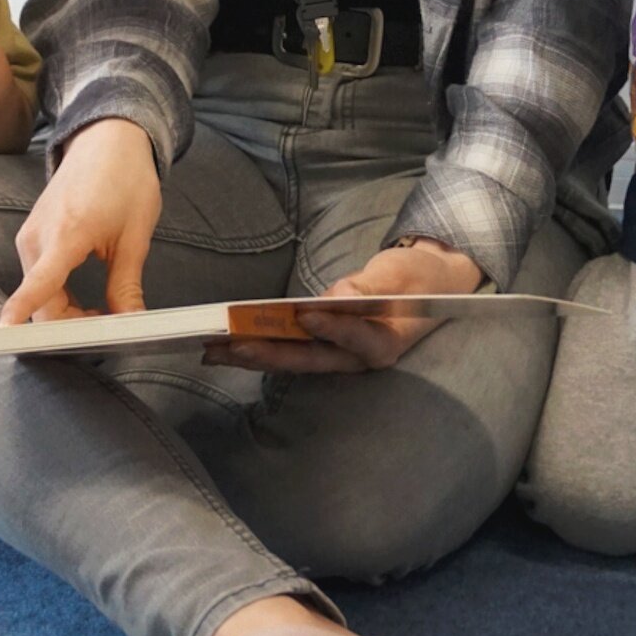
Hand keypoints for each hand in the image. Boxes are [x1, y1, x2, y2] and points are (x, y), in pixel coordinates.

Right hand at [0, 118, 161, 324]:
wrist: (107, 142)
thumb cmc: (125, 181)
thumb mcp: (135, 237)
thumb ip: (126, 286)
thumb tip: (129, 326)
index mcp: (67, 234)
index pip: (38, 283)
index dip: (20, 310)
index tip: (4, 334)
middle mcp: (38, 237)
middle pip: (40, 303)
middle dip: (71, 327)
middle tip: (109, 328)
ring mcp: (30, 237)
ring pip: (39, 295)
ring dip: (67, 314)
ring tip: (104, 311)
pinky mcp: (32, 238)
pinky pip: (38, 280)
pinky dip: (58, 297)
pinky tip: (86, 299)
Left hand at [205, 238, 482, 375]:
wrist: (423, 287)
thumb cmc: (415, 280)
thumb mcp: (403, 277)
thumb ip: (374, 287)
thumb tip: (342, 296)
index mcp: (384, 342)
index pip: (355, 338)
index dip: (331, 328)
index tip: (304, 315)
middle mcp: (357, 358)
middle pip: (308, 358)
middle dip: (267, 352)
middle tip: (230, 344)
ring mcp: (337, 355)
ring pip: (290, 359)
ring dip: (251, 354)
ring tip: (211, 349)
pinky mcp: (322, 347)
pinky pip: (287, 350)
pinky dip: (258, 347)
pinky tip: (226, 346)